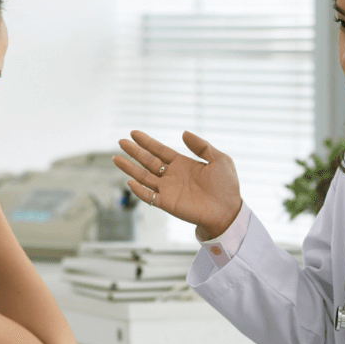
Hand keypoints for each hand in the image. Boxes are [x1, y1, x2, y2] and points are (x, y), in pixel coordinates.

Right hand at [114, 130, 241, 239]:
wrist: (228, 210)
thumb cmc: (227, 186)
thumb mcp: (219, 159)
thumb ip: (202, 146)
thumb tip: (184, 133)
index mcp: (183, 164)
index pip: (160, 150)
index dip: (147, 142)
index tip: (134, 133)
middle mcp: (172, 176)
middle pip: (148, 161)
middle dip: (134, 151)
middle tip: (121, 141)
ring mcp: (168, 190)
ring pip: (144, 176)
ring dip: (130, 168)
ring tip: (116, 158)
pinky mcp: (168, 203)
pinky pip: (149, 197)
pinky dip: (139, 190)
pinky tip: (129, 181)